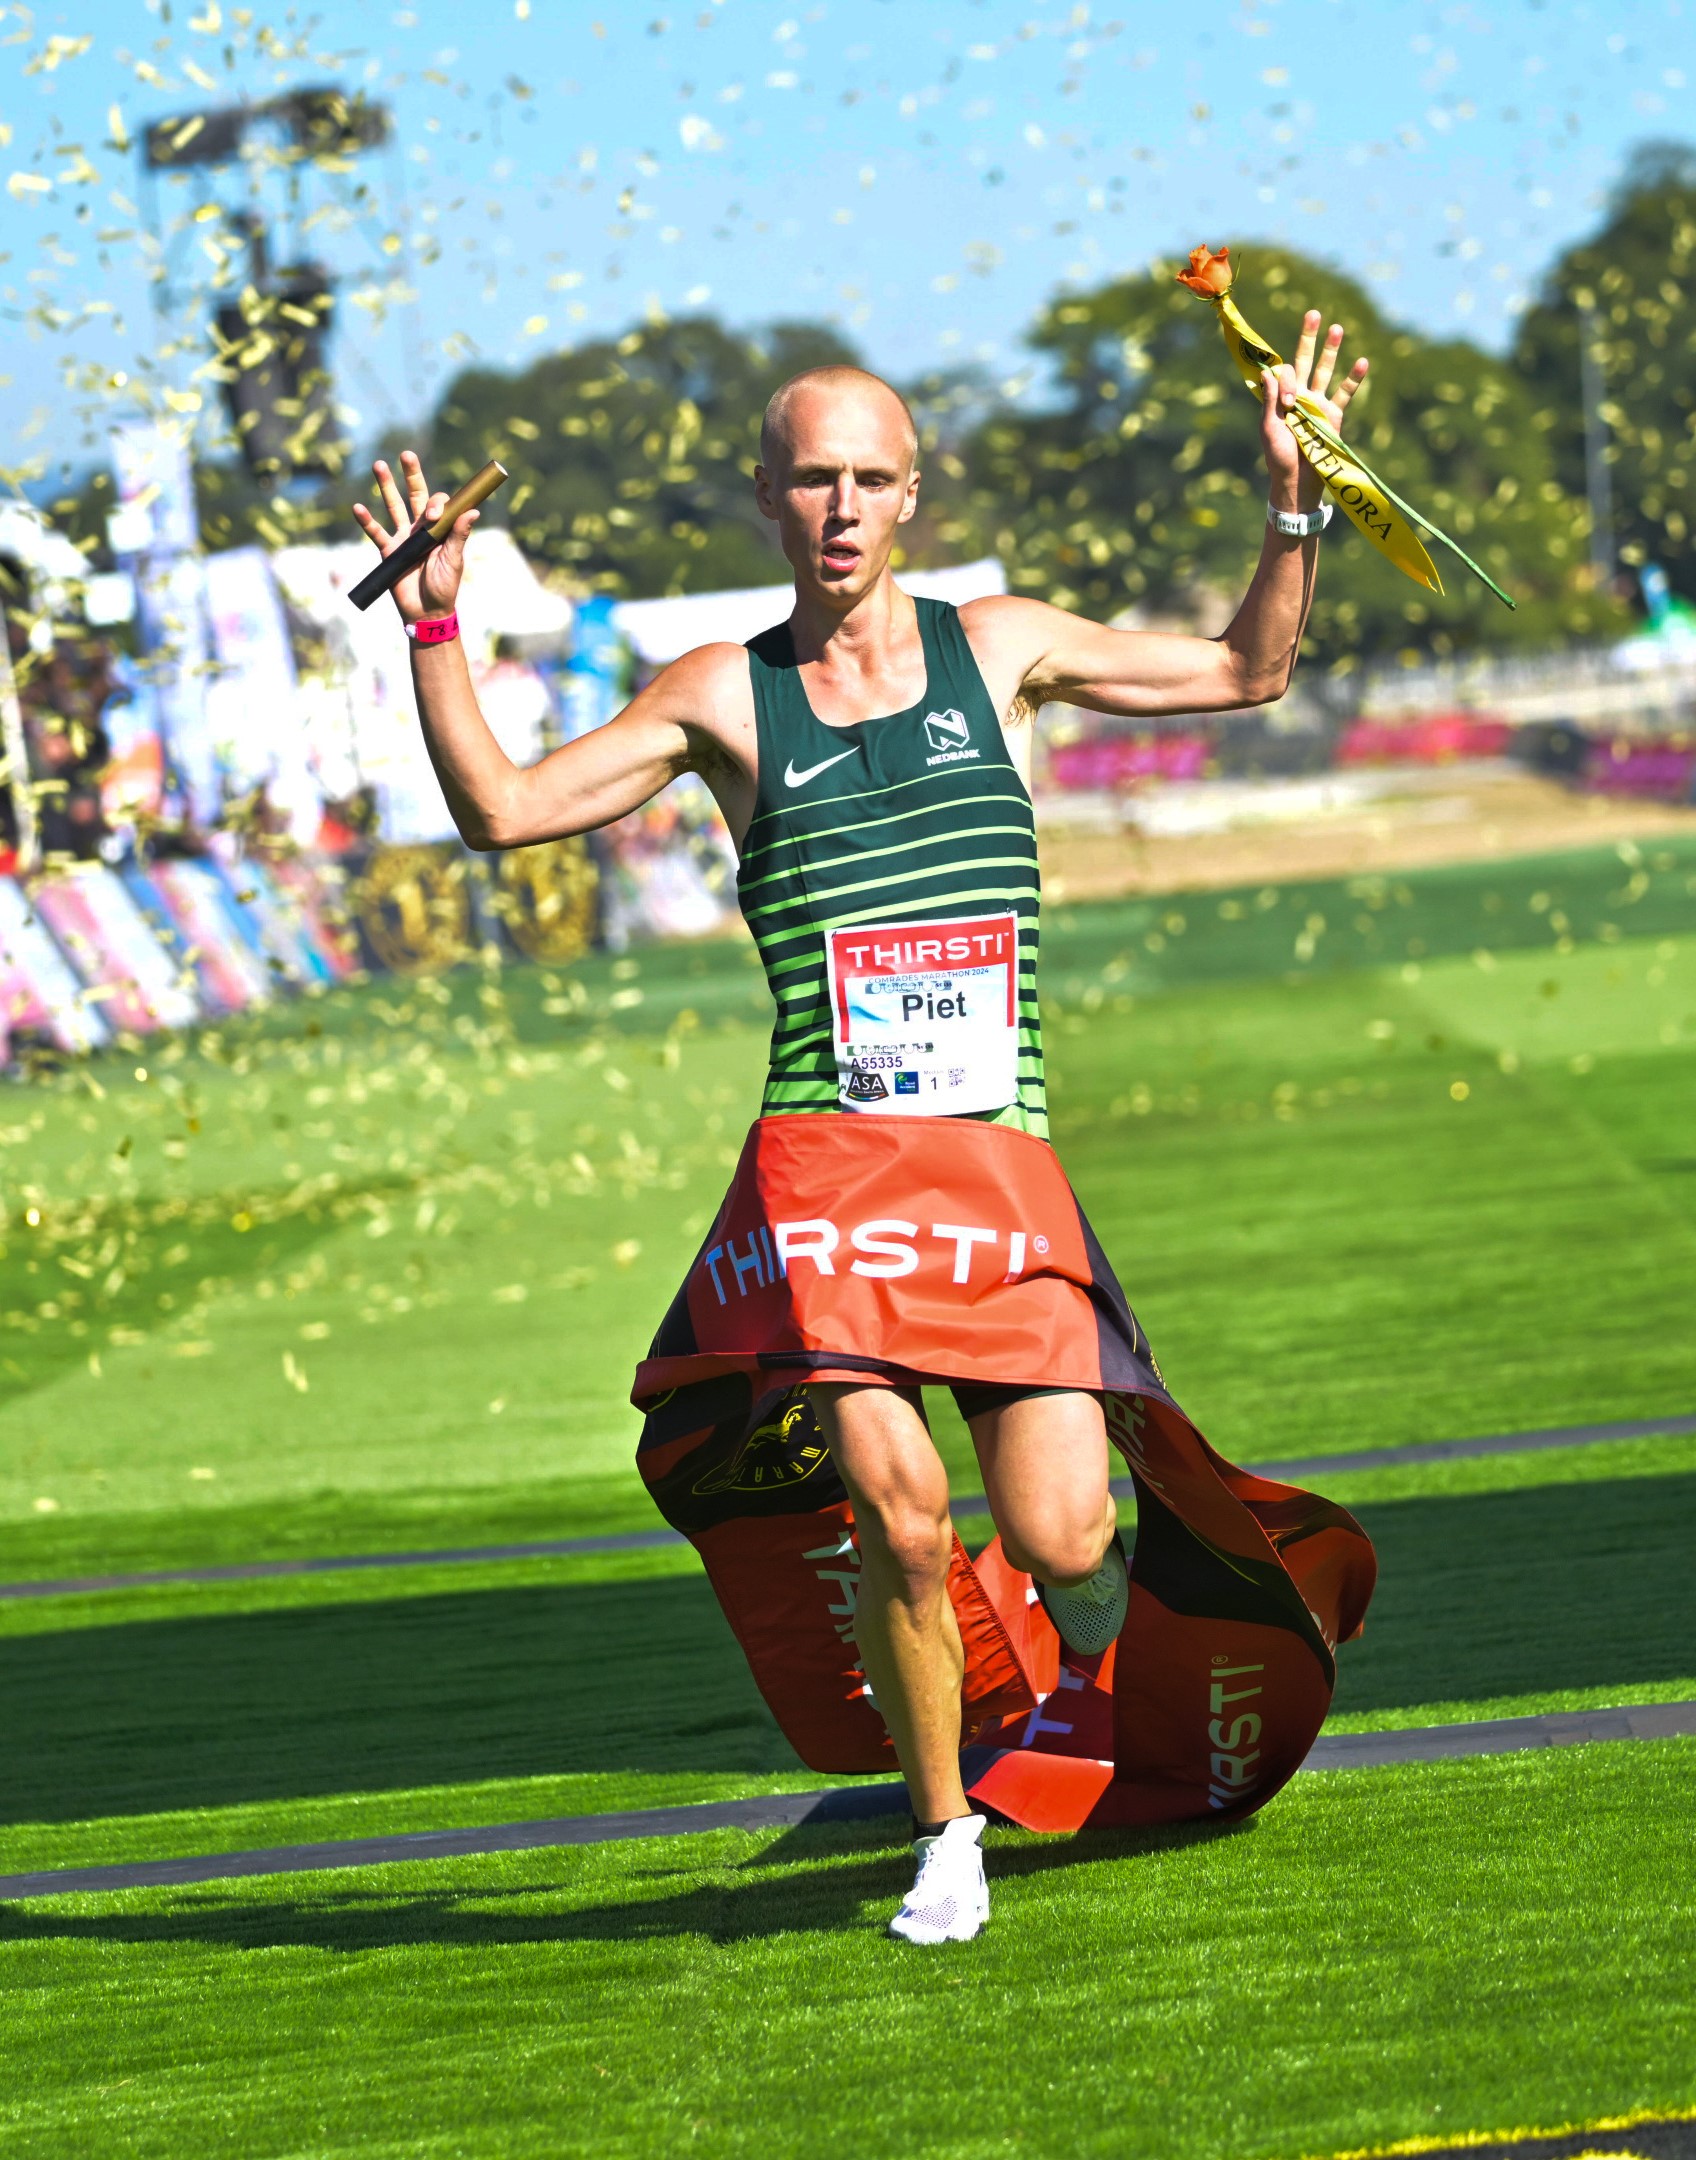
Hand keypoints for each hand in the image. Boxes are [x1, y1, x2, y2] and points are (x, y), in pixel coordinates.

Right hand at [350, 449, 477, 623]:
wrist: (426, 612)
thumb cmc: (444, 587)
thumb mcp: (454, 560)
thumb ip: (458, 534)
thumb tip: (473, 509)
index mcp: (440, 529)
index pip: (438, 504)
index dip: (438, 503)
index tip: (436, 515)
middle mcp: (421, 528)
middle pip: (415, 495)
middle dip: (411, 475)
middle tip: (406, 454)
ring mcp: (403, 538)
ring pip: (393, 506)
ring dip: (385, 486)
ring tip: (378, 465)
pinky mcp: (389, 551)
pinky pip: (376, 533)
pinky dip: (366, 521)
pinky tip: (358, 507)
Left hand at [1260, 309, 1368, 511]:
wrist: (1297, 480)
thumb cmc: (1278, 457)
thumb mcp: (1268, 427)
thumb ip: (1270, 400)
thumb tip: (1269, 371)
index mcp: (1280, 397)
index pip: (1286, 373)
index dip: (1287, 382)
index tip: (1288, 403)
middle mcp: (1299, 396)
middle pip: (1305, 361)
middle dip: (1309, 338)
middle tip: (1313, 314)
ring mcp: (1318, 404)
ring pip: (1325, 371)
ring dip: (1331, 350)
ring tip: (1337, 328)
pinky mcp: (1334, 415)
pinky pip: (1345, 393)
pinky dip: (1354, 379)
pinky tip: (1362, 361)